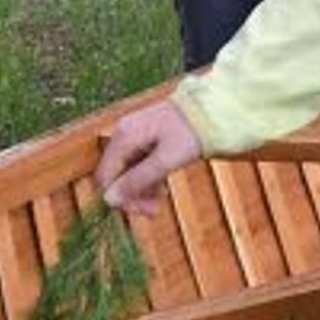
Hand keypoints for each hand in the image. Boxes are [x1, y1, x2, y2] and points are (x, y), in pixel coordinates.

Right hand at [94, 97, 204, 217]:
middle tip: (154, 211)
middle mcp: (124, 135)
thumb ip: (138, 179)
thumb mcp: (167, 159)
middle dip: (132, 195)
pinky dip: (148, 179)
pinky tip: (161, 189)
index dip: (119, 197)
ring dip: (141, 190)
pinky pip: (139, 165)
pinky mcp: (146, 140)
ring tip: (160, 201)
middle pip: (116, 175)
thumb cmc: (191, 131)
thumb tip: (109, 200)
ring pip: (128, 172)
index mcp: (124, 137)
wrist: (213, 108)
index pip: (106, 176)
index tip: (141, 211)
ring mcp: (134, 137)